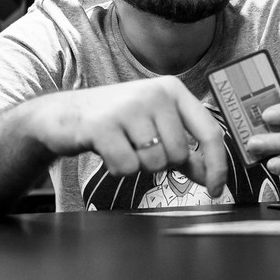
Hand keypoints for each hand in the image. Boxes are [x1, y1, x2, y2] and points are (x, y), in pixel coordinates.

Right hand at [29, 76, 227, 195]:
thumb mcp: (154, 127)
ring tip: (122, 146)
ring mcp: (127, 107)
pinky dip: (118, 168)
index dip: (217, 165)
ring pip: (155, 162)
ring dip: (138, 165)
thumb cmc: (114, 122)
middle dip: (161, 162)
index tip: (218, 188)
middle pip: (179, 153)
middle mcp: (154, 93)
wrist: (61, 115)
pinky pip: (127, 167)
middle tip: (138, 147)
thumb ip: (185, 151)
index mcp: (172, 90)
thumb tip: (213, 177)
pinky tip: (107, 151)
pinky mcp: (102, 125)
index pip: (210, 131)